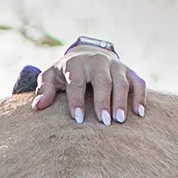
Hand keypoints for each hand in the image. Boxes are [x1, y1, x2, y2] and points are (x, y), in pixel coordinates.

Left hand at [31, 46, 146, 124]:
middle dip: (104, 101)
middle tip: (105, 123)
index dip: (77, 100)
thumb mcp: (51, 77)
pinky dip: (140, 97)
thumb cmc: (66, 73)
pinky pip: (138, 82)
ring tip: (120, 121)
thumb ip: (44, 90)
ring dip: (122, 101)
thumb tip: (37, 106)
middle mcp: (98, 62)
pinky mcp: (129, 71)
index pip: (77, 82)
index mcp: (76, 64)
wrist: (87, 54)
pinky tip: (139, 114)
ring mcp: (116, 66)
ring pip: (122, 81)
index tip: (79, 120)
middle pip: (103, 80)